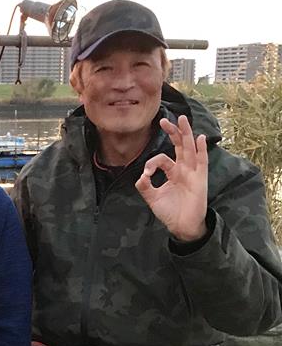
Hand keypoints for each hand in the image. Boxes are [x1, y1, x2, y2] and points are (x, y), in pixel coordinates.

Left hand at [135, 114, 207, 241]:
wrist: (182, 226)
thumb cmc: (170, 212)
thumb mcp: (153, 198)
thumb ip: (145, 186)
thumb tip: (141, 176)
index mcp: (172, 172)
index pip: (162, 159)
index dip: (152, 163)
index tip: (146, 173)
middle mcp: (183, 169)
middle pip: (179, 146)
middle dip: (173, 132)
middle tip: (164, 120)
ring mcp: (193, 173)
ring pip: (190, 149)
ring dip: (186, 134)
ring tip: (183, 119)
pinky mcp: (201, 179)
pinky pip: (202, 162)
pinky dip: (202, 150)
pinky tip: (200, 138)